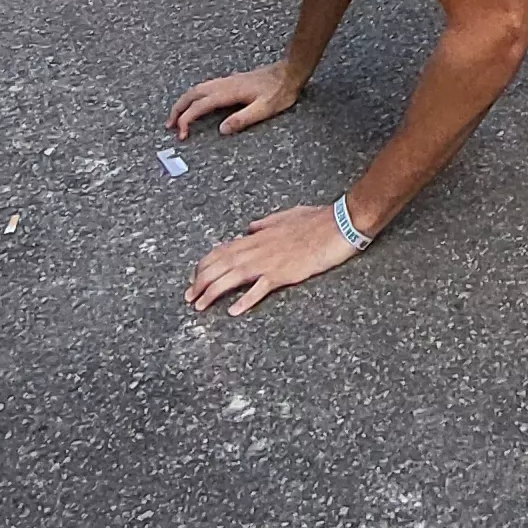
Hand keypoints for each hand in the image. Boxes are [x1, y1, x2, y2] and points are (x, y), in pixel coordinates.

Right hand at [170, 62, 301, 139]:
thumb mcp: (264, 109)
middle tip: (169, 125)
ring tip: (177, 116)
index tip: (182, 134)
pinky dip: (194, 96)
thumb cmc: (279, 92)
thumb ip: (242, 119)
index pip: (200, 106)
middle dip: (177, 109)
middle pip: (192, 94)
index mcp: (229, 92)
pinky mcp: (231, 81)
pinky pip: (205, 87)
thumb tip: (221, 130)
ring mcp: (227, 81)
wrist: (289, 72)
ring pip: (197, 89)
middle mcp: (224, 84)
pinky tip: (196, 103)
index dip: (187, 120)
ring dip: (184, 102)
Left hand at [185, 202, 362, 313]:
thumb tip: (250, 228)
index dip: (204, 264)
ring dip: (213, 292)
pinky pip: (259, 288)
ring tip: (200, 306)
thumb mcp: (286, 216)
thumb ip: (265, 223)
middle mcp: (258, 248)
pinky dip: (245, 300)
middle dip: (200, 281)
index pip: (221, 250)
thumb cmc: (317, 220)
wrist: (338, 224)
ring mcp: (269, 261)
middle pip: (219, 265)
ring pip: (232, 277)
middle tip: (189, 297)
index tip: (194, 276)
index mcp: (258, 236)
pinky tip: (234, 311)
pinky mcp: (283, 273)